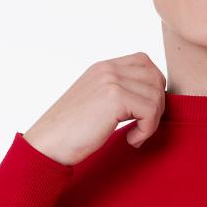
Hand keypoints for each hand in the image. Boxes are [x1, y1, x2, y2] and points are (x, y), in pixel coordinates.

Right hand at [22, 51, 165, 165]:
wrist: (49, 144)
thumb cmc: (72, 132)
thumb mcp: (96, 102)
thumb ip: (119, 92)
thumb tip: (153, 95)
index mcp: (103, 67)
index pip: (145, 62)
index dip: (153, 87)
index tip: (143, 112)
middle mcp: (108, 68)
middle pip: (155, 77)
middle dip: (157, 105)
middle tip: (143, 127)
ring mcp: (111, 80)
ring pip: (156, 95)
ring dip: (152, 121)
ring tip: (135, 136)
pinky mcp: (115, 98)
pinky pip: (150, 111)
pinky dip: (147, 130)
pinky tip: (132, 140)